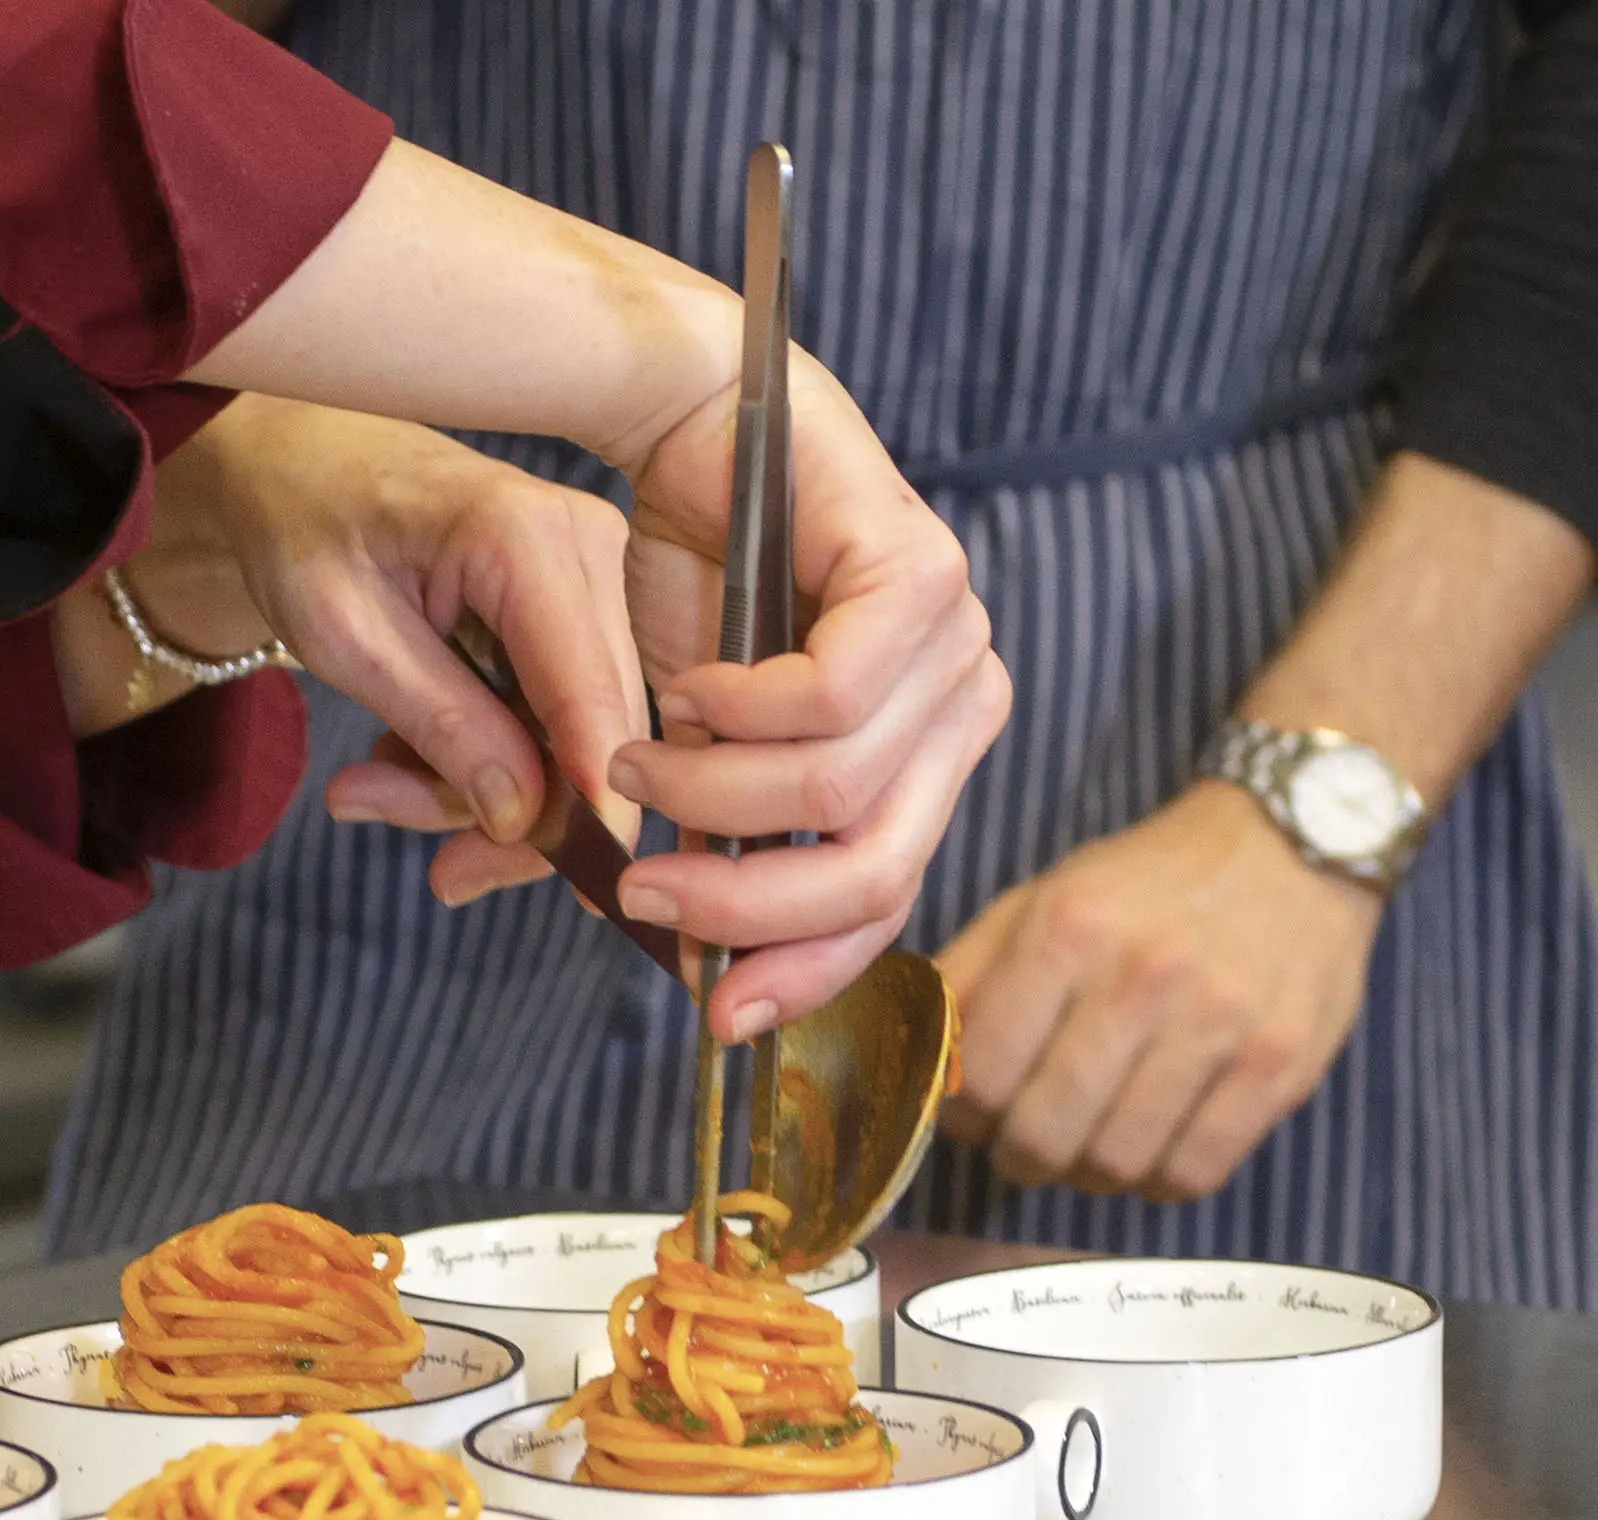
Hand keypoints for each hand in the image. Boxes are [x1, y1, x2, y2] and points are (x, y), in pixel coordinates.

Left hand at [61, 395, 645, 852]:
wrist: (299, 464)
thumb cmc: (307, 529)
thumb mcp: (347, 636)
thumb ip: (440, 722)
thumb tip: (522, 814)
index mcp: (527, 538)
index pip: (588, 695)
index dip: (594, 801)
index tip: (591, 892)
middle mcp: (588, 550)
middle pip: (598, 732)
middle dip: (516, 816)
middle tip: (438, 875)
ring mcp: (594, 579)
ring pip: (579, 742)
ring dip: (482, 795)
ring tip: (371, 796)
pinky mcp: (580, 612)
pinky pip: (558, 722)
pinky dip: (487, 761)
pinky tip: (407, 761)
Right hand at [429, 348, 1008, 1040]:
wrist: (688, 431)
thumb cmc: (687, 583)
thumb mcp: (673, 744)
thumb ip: (675, 838)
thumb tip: (642, 939)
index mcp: (921, 763)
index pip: (888, 906)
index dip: (802, 974)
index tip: (710, 1010)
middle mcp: (960, 708)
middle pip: (875, 870)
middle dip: (744, 902)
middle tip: (643, 884)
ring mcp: (956, 641)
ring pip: (842, 792)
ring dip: (712, 794)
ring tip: (637, 757)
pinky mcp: (924, 574)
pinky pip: (835, 694)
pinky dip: (738, 708)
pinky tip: (688, 684)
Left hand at [936, 782, 1383, 1200]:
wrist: (1291, 844)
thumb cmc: (1147, 885)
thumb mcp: (1039, 900)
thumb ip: (969, 979)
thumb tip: (916, 1062)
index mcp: (1066, 929)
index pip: (980, 1073)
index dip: (960, 1113)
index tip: (970, 1112)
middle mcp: (1142, 977)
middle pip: (1041, 1132)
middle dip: (1016, 1154)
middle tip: (1021, 1142)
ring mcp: (1220, 1025)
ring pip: (1115, 1163)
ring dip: (1085, 1172)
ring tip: (1084, 1143)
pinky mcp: (1281, 1065)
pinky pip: (1192, 1172)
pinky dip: (1155, 1180)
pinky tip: (1148, 1148)